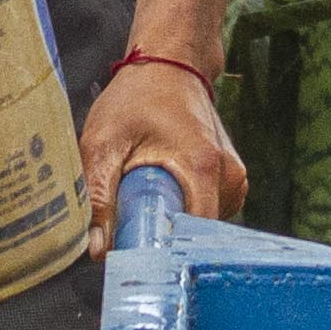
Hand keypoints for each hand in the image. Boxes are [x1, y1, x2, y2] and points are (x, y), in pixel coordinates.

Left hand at [80, 57, 242, 248]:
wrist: (170, 64)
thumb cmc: (138, 96)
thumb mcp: (104, 143)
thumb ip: (98, 195)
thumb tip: (97, 249)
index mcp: (204, 170)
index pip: (193, 240)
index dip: (162, 257)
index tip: (135, 265)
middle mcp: (229, 178)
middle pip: (197, 238)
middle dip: (162, 244)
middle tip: (128, 240)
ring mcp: (234, 180)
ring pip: (202, 229)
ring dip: (171, 227)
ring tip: (142, 209)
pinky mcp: (230, 181)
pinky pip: (206, 215)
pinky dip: (181, 214)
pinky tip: (160, 199)